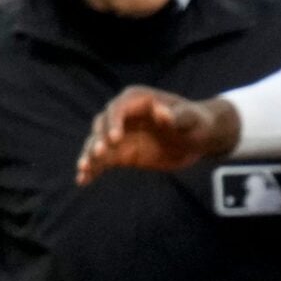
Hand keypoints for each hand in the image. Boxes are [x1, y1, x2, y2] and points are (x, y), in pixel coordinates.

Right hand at [75, 86, 240, 182]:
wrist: (197, 138)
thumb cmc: (196, 122)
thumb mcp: (191, 119)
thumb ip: (176, 117)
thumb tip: (161, 112)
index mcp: (137, 100)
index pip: (118, 109)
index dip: (114, 123)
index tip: (116, 140)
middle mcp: (123, 115)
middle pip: (102, 125)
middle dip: (99, 140)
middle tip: (99, 155)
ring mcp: (120, 134)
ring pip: (98, 143)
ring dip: (90, 155)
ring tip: (84, 170)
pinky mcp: (121, 152)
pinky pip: (103, 160)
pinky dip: (93, 169)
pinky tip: (83, 180)